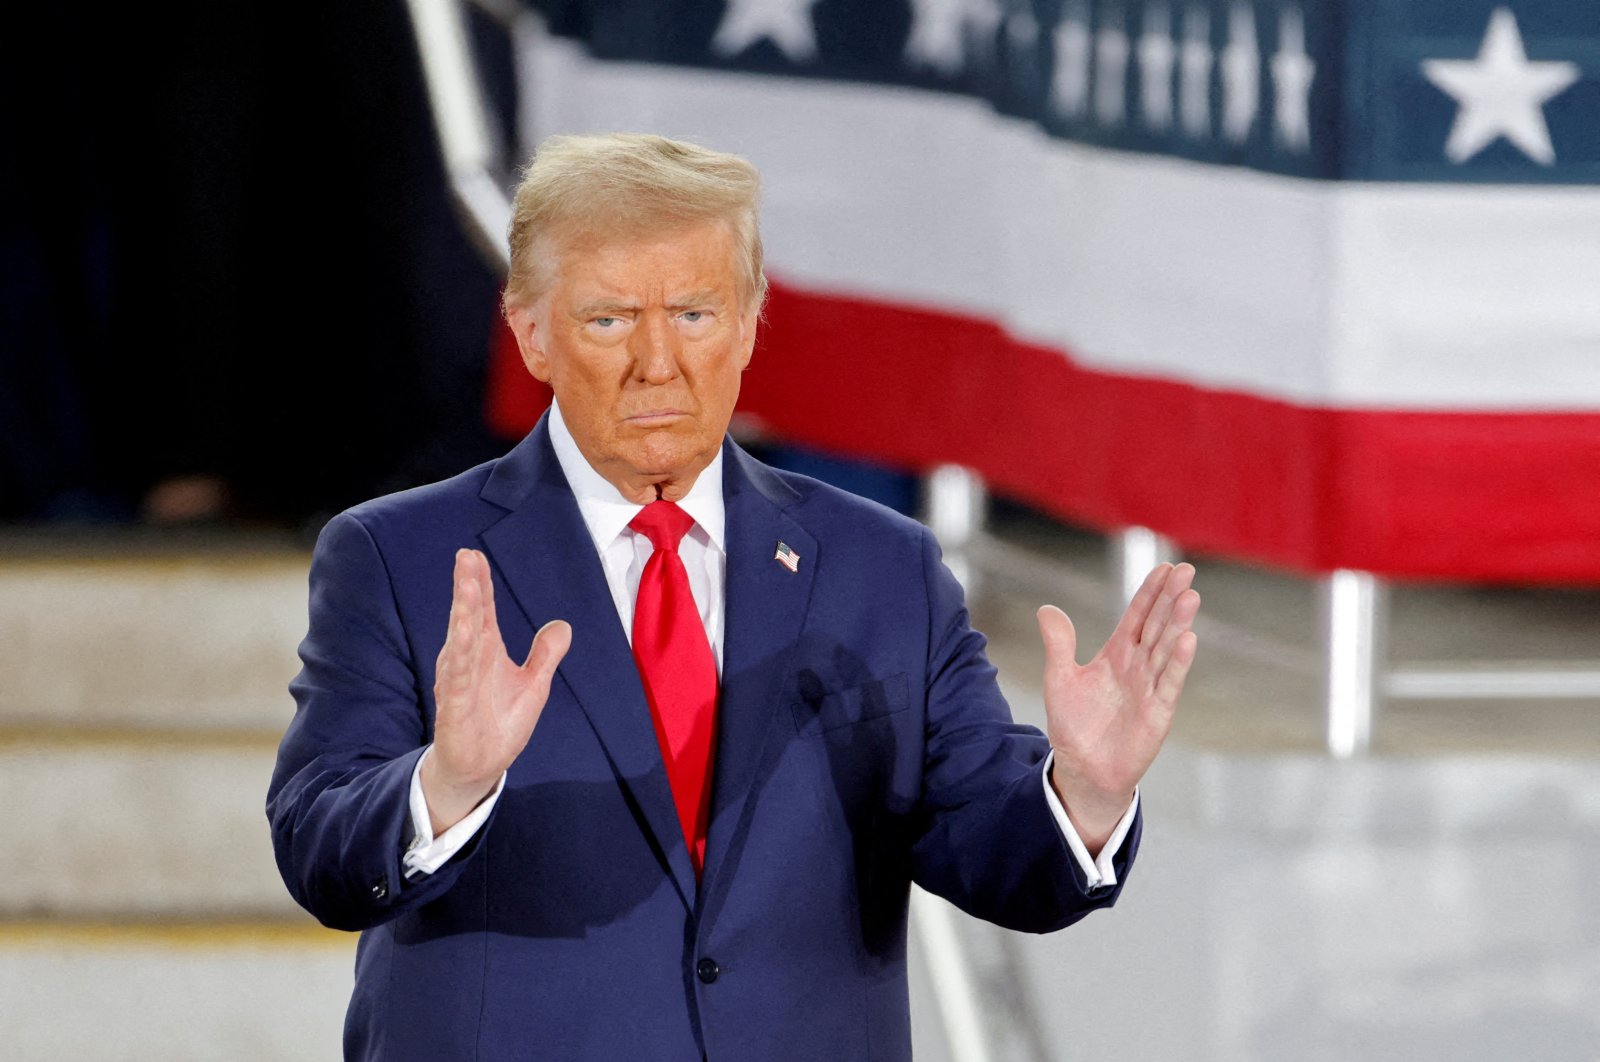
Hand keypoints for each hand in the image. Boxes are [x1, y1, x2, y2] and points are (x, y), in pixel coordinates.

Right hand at [422, 548, 570, 833]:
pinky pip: (456, 678)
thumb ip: (545, 655)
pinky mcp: (454, 707)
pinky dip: (459, 656)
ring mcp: (459, 683)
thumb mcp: (533, 685)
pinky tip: (462, 634)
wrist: (479, 767)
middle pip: (469, 617)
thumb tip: (563, 625)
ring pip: (460, 642)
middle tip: (466, 556)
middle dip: (468, 588)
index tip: (474, 555)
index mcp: (485, 652)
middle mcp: (469, 661)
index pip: (483, 611)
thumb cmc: (499, 723)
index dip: (481, 584)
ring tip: (468, 586)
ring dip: (463, 613)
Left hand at [1038, 563, 1198, 852]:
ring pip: (1167, 649)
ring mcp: (1150, 687)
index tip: (1165, 567)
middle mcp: (1137, 667)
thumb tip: (1046, 608)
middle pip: (1157, 625)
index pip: (1137, 616)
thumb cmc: (1075, 726)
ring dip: (1178, 623)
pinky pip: (1169, 682)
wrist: (1083, 769)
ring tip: (1190, 596)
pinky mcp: (1157, 711)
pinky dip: (1179, 662)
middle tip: (1186, 571)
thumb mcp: (1060, 679)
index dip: (1149, 593)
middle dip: (1170, 598)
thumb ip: (1058, 644)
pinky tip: (1189, 639)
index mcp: (1116, 655)